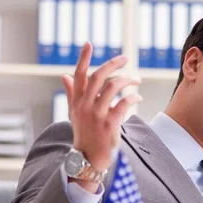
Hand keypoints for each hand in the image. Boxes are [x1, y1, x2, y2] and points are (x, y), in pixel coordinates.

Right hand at [61, 42, 142, 175]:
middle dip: (113, 64)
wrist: (89, 158)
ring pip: (113, 87)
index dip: (83, 58)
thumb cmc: (83, 133)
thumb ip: (71, 93)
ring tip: (136, 80)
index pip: (78, 75)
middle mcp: (85, 106)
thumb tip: (64, 75)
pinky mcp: (110, 124)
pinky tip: (137, 96)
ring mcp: (97, 115)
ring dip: (127, 80)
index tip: (89, 43)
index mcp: (77, 101)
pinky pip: (123, 103)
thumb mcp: (74, 113)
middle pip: (98, 76)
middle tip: (125, 58)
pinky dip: (133, 97)